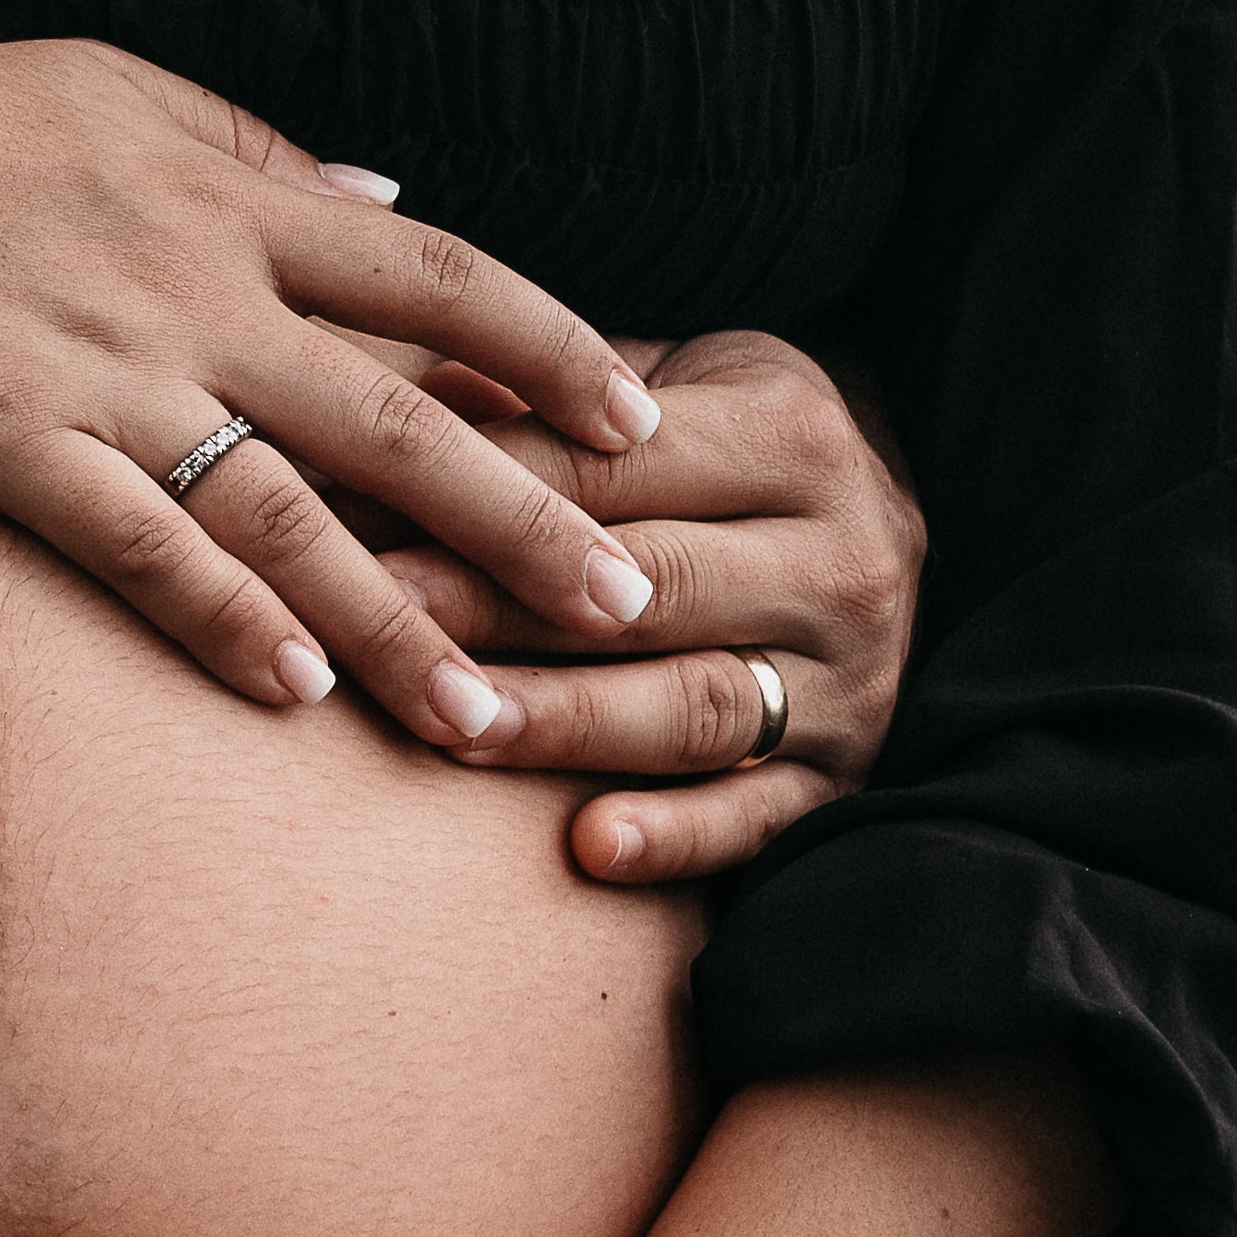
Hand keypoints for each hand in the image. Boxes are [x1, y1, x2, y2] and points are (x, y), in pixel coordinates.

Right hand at [0, 38, 666, 748]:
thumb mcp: (119, 92)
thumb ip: (259, 153)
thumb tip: (384, 198)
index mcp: (236, 201)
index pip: (441, 279)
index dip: (554, 351)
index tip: (645, 427)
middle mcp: (196, 294)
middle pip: (400, 420)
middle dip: (527, 522)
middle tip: (630, 611)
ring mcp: (106, 379)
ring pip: (288, 515)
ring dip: (395, 623)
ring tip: (482, 719)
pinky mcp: (12, 448)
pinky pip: (139, 550)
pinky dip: (221, 621)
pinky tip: (292, 695)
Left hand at [339, 330, 925, 881]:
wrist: (880, 531)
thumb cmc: (725, 453)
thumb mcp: (668, 388)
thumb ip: (549, 400)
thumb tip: (403, 402)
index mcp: (798, 435)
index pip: (619, 469)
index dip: (481, 488)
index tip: (356, 512)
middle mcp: (845, 557)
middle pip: (652, 589)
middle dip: (501, 606)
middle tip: (378, 619)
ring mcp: (854, 678)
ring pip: (696, 704)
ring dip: (570, 721)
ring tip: (456, 731)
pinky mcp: (845, 778)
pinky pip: (760, 819)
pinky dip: (677, 837)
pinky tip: (589, 847)